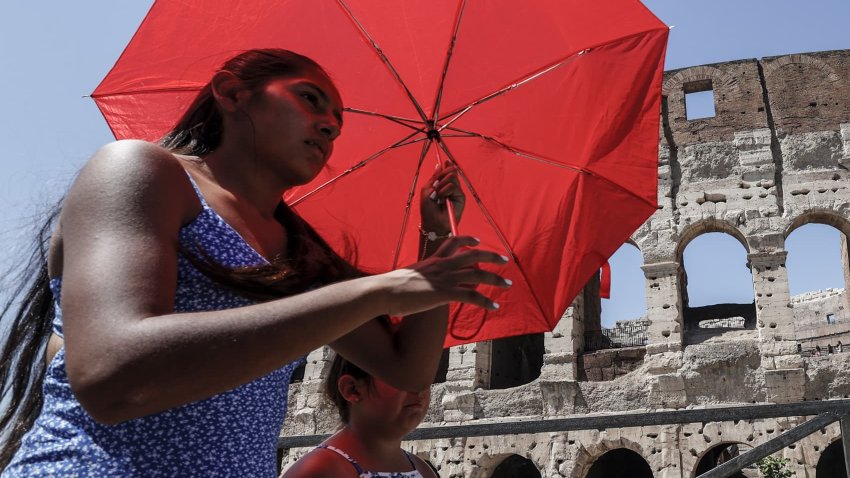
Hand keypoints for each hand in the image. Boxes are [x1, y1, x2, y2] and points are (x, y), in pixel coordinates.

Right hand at [379, 236, 510, 316]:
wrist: (383, 291)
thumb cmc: (389, 288)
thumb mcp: (406, 277)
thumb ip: (417, 278)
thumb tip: (417, 284)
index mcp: (432, 260)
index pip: (452, 242)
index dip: (467, 240)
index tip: (478, 241)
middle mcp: (441, 266)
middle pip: (472, 255)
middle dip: (491, 256)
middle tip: (504, 259)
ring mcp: (443, 278)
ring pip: (477, 275)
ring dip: (495, 279)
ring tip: (508, 284)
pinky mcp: (443, 293)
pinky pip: (471, 296)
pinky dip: (485, 301)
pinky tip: (494, 306)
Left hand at [419, 161, 464, 233]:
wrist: (433, 222)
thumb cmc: (428, 209)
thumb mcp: (427, 190)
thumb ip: (434, 177)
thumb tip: (441, 164)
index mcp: (442, 184)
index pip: (447, 170)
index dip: (446, 165)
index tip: (445, 161)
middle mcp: (451, 187)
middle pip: (450, 170)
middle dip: (441, 176)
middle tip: (435, 188)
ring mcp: (456, 192)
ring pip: (452, 176)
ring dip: (441, 186)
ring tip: (438, 196)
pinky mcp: (461, 197)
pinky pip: (453, 186)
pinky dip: (444, 191)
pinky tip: (443, 199)